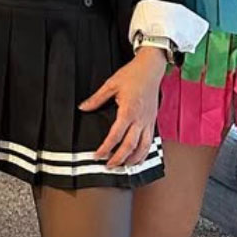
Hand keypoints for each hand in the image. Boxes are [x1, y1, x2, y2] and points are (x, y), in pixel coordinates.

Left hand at [80, 46, 167, 167]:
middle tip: (109, 166)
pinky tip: (138, 158)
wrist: (151, 69)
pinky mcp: (153, 121)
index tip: (98, 155)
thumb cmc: (132, 75)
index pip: (116, 135)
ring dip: (134, 160)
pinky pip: (151, 142)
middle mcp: (140, 119)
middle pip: (130, 146)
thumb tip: (83, 108)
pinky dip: (145, 153)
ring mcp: (148, 122)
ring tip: (124, 167)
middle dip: (119, 158)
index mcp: (128, 111)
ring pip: (143, 147)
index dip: (106, 147)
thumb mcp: (110, 84)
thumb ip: (96, 98)